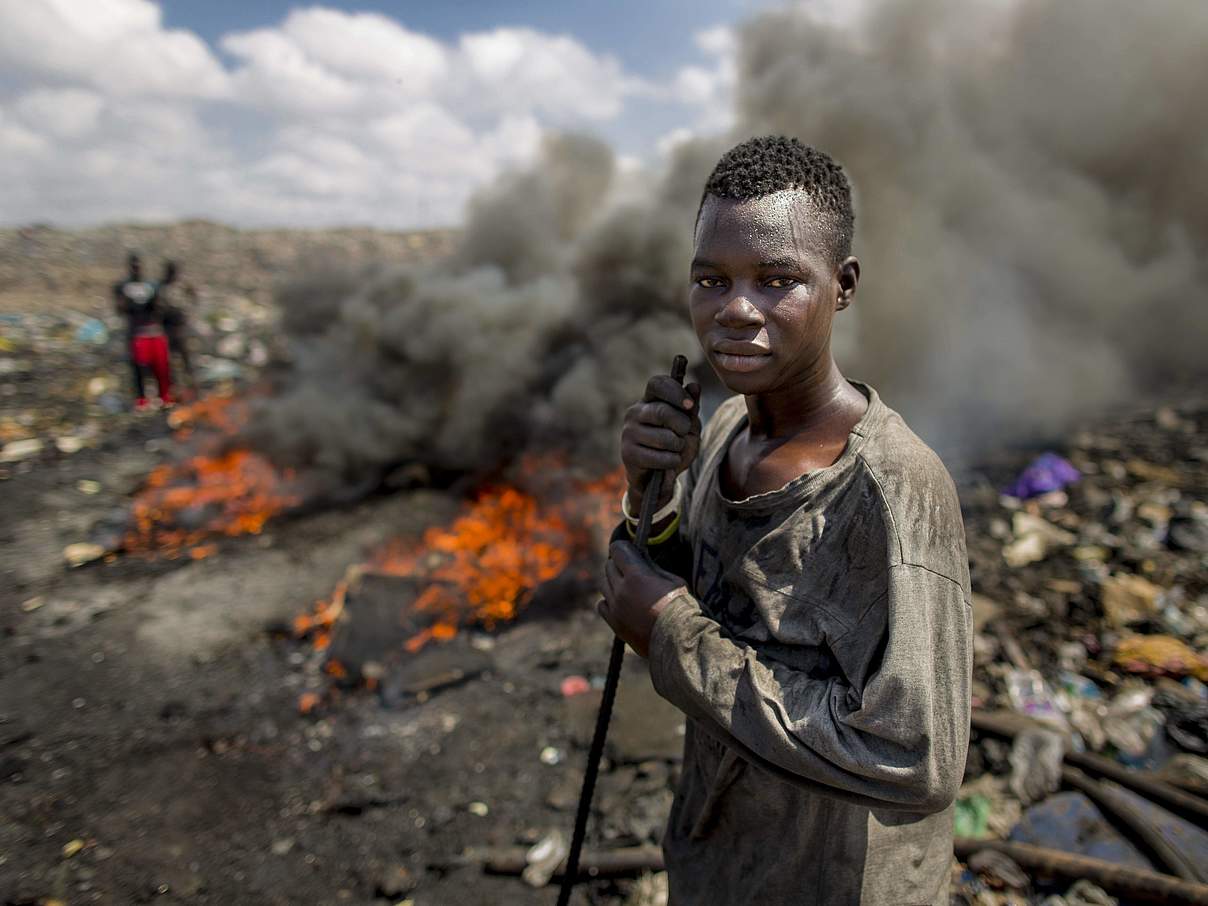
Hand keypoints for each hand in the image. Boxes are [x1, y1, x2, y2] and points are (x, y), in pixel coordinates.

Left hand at [599, 541, 685, 657]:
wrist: (679, 641)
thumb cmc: (682, 608)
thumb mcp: (673, 581)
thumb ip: (653, 569)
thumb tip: (641, 558)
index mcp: (636, 575)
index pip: (618, 550)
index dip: (624, 547)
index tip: (628, 549)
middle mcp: (621, 590)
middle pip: (609, 567)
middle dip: (619, 563)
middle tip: (630, 567)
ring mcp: (616, 608)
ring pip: (604, 585)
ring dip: (613, 581)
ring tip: (626, 586)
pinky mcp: (615, 624)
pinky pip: (602, 606)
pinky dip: (608, 601)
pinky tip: (620, 603)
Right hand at [622, 374, 701, 508]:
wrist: (659, 478)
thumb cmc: (674, 447)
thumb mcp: (688, 427)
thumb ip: (691, 409)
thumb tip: (694, 386)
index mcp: (649, 400)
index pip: (657, 383)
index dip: (675, 392)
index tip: (690, 406)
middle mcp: (634, 413)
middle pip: (662, 411)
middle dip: (682, 425)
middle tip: (684, 434)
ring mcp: (628, 433)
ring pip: (663, 437)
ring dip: (678, 446)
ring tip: (676, 450)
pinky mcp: (628, 453)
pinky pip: (659, 457)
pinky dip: (672, 461)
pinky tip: (669, 462)